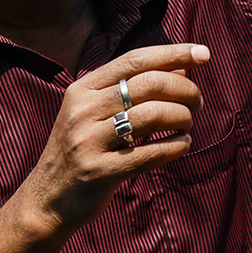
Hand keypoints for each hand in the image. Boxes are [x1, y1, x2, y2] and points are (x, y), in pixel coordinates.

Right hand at [19, 44, 208, 235]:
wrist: (47, 199)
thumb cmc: (84, 148)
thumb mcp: (97, 112)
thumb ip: (134, 88)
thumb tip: (182, 67)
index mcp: (82, 89)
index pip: (135, 60)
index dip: (173, 53)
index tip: (203, 53)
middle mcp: (82, 111)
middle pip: (149, 84)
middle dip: (185, 89)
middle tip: (198, 102)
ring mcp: (88, 142)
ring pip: (152, 114)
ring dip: (182, 117)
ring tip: (187, 124)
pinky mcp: (99, 172)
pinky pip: (150, 153)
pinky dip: (176, 145)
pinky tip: (183, 144)